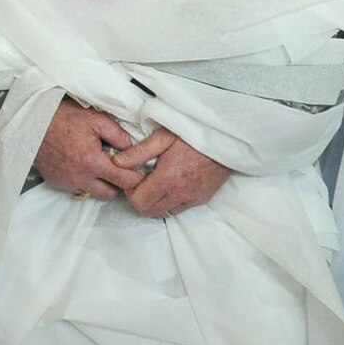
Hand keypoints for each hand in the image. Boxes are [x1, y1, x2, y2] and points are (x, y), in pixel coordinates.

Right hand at [34, 99, 144, 199]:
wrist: (32, 122)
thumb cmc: (62, 118)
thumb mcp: (96, 119)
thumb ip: (118, 135)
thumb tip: (131, 148)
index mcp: (93, 162)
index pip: (124, 180)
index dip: (135, 177)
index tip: (137, 171)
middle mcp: (80, 178)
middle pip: (109, 194)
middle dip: (117, 184)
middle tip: (117, 169)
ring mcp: (66, 182)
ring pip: (92, 192)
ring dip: (99, 183)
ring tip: (97, 165)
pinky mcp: (56, 182)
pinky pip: (76, 187)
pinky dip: (82, 179)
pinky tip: (79, 163)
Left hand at [113, 129, 231, 216]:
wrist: (227, 137)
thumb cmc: (195, 132)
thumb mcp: (164, 136)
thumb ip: (138, 152)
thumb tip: (116, 163)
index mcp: (169, 178)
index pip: (139, 201)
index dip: (130, 190)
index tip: (133, 175)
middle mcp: (181, 193)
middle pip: (148, 211)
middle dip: (139, 198)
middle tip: (141, 178)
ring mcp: (193, 198)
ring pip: (163, 212)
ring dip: (154, 201)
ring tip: (155, 180)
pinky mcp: (202, 198)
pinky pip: (178, 208)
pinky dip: (169, 201)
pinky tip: (170, 183)